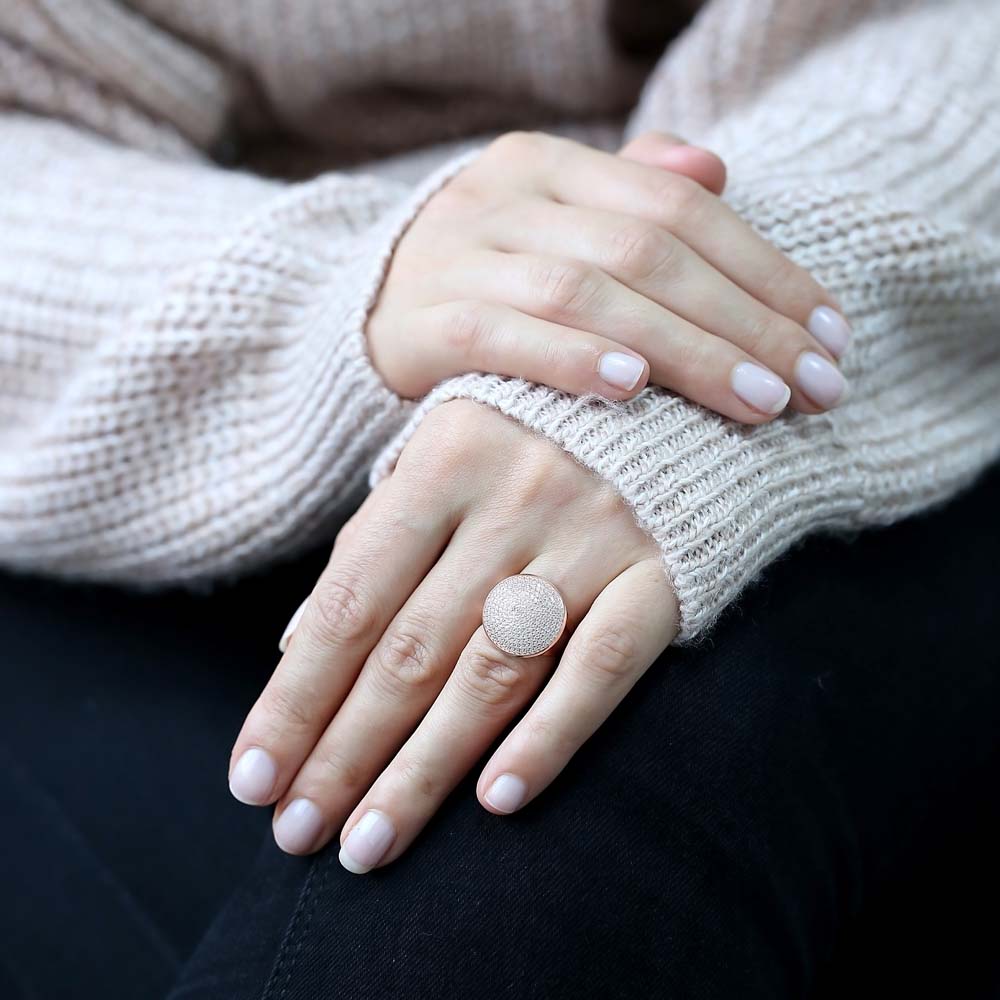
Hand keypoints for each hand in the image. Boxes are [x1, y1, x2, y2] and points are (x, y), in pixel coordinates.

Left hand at [228, 401, 675, 869]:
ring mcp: (591, 537)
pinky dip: (549, 735)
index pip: (350, 600)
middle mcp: (513, 496)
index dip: (295, 697)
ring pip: (491, 673)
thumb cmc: (540, 427)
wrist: (684, 390)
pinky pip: (603, 665)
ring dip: (422, 769)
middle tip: (296, 834)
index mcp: (445, 455)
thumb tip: (300, 641)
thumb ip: (380, 534)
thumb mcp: (449, 447)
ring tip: (368, 846)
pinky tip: (496, 801)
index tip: (252, 779)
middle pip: (410, 650)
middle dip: (343, 753)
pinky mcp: (661, 574)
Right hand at [367, 130, 850, 422]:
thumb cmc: (481, 281)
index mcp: (551, 165)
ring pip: (588, 290)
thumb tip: (716, 169)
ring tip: (755, 399)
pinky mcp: (420, 321)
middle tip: (815, 386)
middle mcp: (505, 195)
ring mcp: (458, 255)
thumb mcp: (552, 226)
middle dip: (743, 321)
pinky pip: (503, 334)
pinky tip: (634, 386)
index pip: (681, 207)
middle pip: (647, 250)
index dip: (766, 270)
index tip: (831, 336)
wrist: (353, 313)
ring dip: (682, 347)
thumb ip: (629, 197)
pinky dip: (571, 357)